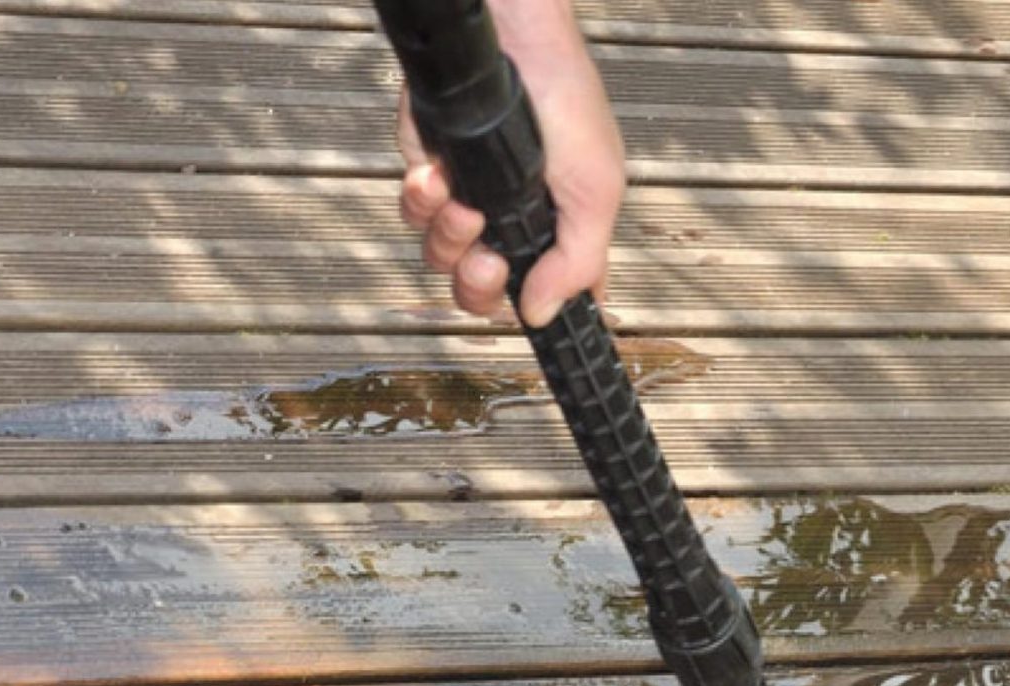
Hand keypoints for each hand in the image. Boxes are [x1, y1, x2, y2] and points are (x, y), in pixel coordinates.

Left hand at [395, 0, 624, 325]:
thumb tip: (542, 314)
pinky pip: (413, 212)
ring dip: (448, 237)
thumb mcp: (596, 188)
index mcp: (557, 232)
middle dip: (476, 285)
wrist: (510, 40)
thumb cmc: (564, 99)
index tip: (531, 322)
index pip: (547, 295)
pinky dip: (421, 199)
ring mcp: (468, 199)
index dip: (536, 312)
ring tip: (463, 203)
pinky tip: (435, 176)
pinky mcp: (432, 173)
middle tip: (486, 259)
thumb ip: (576, 261)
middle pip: (478, 293)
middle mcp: (510, 223)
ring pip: (439, 257)